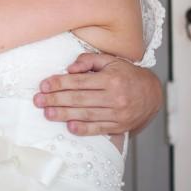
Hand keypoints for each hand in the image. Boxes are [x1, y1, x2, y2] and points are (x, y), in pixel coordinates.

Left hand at [33, 53, 162, 135]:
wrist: (152, 94)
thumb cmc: (127, 75)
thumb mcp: (110, 60)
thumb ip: (88, 60)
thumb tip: (69, 69)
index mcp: (111, 78)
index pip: (79, 81)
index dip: (59, 83)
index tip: (44, 85)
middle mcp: (115, 96)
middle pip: (79, 99)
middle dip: (56, 100)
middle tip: (38, 101)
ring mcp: (117, 113)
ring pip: (86, 114)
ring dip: (64, 115)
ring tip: (47, 113)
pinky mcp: (119, 126)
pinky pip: (98, 129)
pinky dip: (84, 129)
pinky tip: (69, 127)